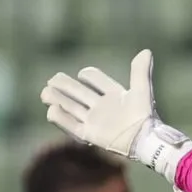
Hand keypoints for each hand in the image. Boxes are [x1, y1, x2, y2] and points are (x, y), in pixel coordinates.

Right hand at [39, 49, 191, 186]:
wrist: (144, 140)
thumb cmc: (145, 116)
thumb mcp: (142, 91)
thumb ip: (140, 71)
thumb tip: (146, 51)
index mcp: (115, 96)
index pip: (96, 80)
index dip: (88, 75)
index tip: (83, 74)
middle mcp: (103, 108)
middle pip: (78, 93)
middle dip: (64, 86)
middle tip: (51, 80)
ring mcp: (95, 121)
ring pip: (72, 107)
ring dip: (58, 99)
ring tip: (45, 92)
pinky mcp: (90, 135)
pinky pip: (72, 126)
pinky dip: (61, 118)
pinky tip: (51, 109)